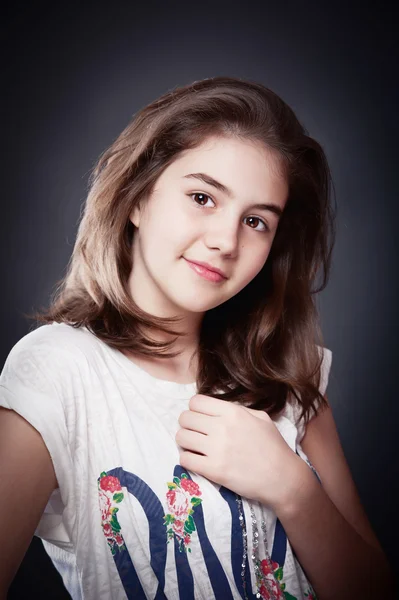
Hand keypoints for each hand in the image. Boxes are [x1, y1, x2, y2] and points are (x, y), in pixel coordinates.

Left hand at [176, 394, 303, 510]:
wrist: (283, 478)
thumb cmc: (274, 447)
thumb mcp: (261, 418)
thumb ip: (238, 410)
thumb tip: (217, 408)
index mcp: (233, 412)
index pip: (196, 402)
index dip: (195, 409)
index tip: (200, 417)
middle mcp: (222, 427)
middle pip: (185, 418)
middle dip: (187, 425)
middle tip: (195, 433)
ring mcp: (216, 449)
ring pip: (181, 437)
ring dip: (185, 442)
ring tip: (194, 447)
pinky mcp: (213, 470)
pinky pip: (185, 459)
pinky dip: (187, 459)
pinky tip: (196, 461)